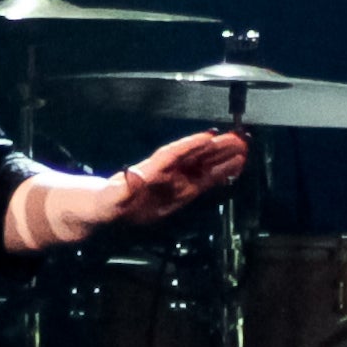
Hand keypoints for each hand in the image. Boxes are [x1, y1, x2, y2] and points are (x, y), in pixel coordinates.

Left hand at [92, 129, 247, 229]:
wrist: (102, 210)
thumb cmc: (104, 203)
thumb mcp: (110, 198)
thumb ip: (122, 189)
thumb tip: (131, 175)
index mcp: (149, 171)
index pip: (172, 155)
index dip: (190, 145)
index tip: (209, 136)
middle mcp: (166, 172)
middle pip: (194, 156)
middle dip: (216, 147)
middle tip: (239, 138)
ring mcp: (175, 181)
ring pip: (203, 166)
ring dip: (223, 157)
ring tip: (244, 147)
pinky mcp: (181, 192)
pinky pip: (204, 180)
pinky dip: (220, 174)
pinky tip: (235, 167)